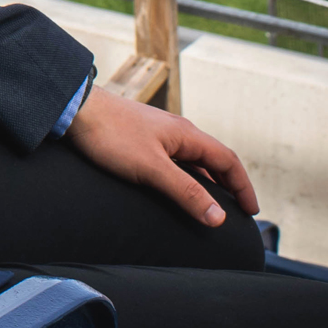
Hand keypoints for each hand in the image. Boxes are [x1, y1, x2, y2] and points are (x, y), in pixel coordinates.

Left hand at [65, 86, 258, 225]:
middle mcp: (178, 132)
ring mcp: (160, 134)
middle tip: (238, 212)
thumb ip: (185, 192)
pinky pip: (175, 160)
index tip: (252, 212)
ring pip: (193, 160)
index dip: (243, 186)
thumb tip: (219, 218)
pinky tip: (177, 189)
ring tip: (211, 206)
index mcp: (187, 135)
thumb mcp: (152, 168)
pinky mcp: (142, 139)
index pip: (228, 160)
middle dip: (229, 185)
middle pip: (213, 159)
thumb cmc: (111, 135)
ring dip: (207, 181)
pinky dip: (186, 177)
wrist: (75, 109)